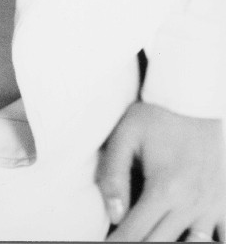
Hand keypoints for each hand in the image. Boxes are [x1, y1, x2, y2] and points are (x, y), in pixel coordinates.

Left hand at [96, 101, 225, 241]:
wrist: (197, 100)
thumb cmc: (158, 116)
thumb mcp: (126, 134)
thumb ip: (114, 173)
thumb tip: (113, 215)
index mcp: (164, 189)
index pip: (134, 232)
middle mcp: (190, 204)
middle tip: (122, 243)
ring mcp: (212, 207)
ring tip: (152, 237)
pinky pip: (222, 238)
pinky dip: (204, 243)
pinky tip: (187, 238)